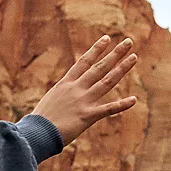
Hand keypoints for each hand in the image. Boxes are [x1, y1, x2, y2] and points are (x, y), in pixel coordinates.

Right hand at [30, 33, 137, 147]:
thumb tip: (66, 93)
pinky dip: (122, 105)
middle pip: (99, 67)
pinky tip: (134, 100)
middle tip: (128, 42)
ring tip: (134, 57)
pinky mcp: (87, 116)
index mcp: (66, 83)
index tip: (107, 38)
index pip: (84, 62)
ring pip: (107, 81)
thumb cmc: (40, 120)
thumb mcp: (51, 100)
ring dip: (122, 68)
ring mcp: (83, 101)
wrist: (36, 132)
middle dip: (115, 54)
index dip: (97, 49)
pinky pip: (108, 109)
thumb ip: (63, 94)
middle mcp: (76, 88)